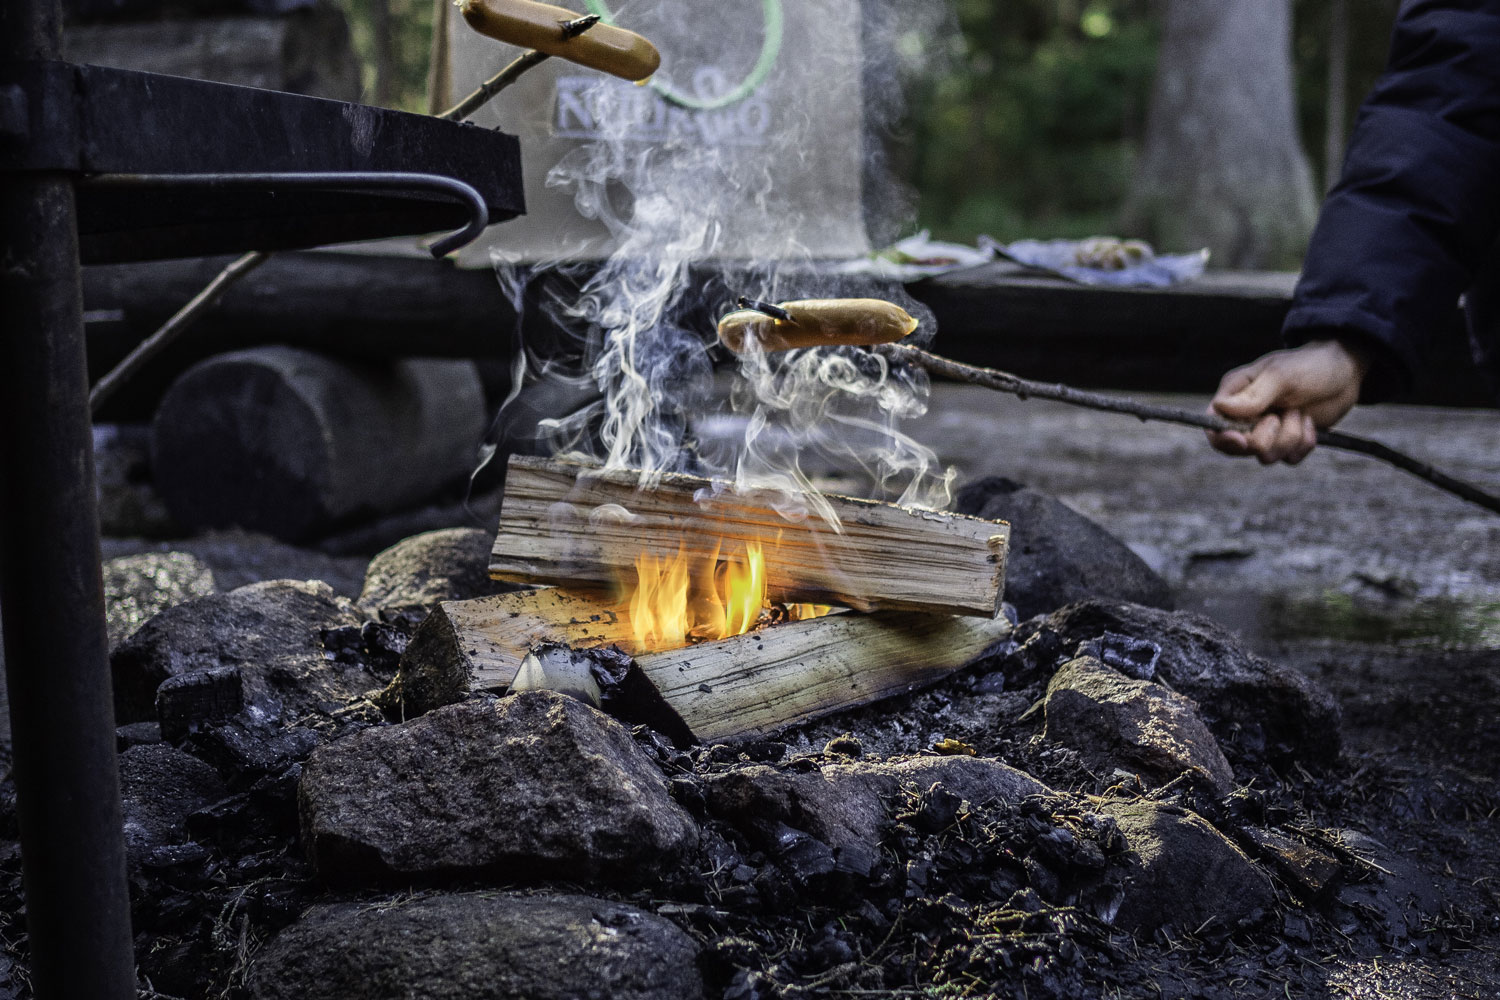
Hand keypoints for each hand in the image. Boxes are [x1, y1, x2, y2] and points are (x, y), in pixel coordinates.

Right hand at [1206, 339, 1368, 463]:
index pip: (1213, 426)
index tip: (1242, 440)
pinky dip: (1304, 443)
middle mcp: (1247, 416)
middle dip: (1267, 437)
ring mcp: (1268, 431)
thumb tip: (1220, 408)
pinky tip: (1310, 422)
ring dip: (1290, 436)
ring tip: (1300, 411)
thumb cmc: (1309, 365)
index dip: (1223, 438)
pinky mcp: (1288, 441)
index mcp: (1235, 396)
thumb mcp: (1281, 376)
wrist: (1346, 371)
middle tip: (1281, 416)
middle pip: (1240, 448)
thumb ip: (1253, 396)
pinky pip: (1289, 459)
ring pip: (1267, 456)